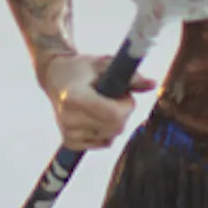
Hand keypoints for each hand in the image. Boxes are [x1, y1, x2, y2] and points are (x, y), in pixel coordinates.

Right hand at [41, 54, 156, 151]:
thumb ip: (130, 76)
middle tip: (115, 97)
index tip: (124, 93)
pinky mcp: (69, 142)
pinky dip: (105, 131)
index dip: (126, 105)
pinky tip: (94, 116)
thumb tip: (153, 84)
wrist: (55, 77)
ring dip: (114, 122)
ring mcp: (68, 132)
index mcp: (74, 97)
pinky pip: (103, 143)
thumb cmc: (82, 68)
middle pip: (115, 127)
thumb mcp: (105, 64)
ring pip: (111, 137)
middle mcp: (68, 117)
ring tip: (102, 104)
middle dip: (123, 113)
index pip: (114, 115)